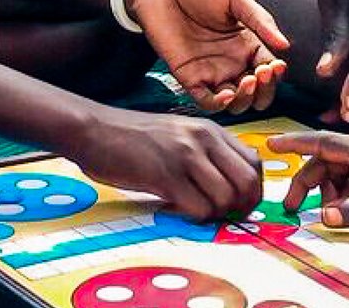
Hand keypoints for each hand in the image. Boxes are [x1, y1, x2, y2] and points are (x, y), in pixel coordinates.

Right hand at [70, 110, 262, 220]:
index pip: (255, 164)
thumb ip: (205, 154)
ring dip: (214, 215)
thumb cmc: (132, 137)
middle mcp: (203, 139)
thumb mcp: (178, 134)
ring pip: (226, 199)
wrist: (93, 129)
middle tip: (222, 215)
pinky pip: (198, 209)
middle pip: (248, 183)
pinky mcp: (165, 175)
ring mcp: (185, 156)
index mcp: (209, 130)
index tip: (239, 204)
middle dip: (241, 208)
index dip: (253, 191)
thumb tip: (231, 189)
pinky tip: (174, 209)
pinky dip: (192, 218)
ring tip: (192, 210)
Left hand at [125, 0, 288, 113]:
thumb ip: (260, 20)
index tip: (275, 66)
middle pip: (256, 92)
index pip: (270, 70)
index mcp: (247, 44)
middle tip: (262, 75)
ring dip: (245, 99)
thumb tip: (284, 45)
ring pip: (235, 102)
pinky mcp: (189, 78)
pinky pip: (207, 101)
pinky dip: (219, 104)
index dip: (276, 73)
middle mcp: (232, 62)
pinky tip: (227, 94)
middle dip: (265, 91)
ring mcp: (211, 72)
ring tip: (247, 81)